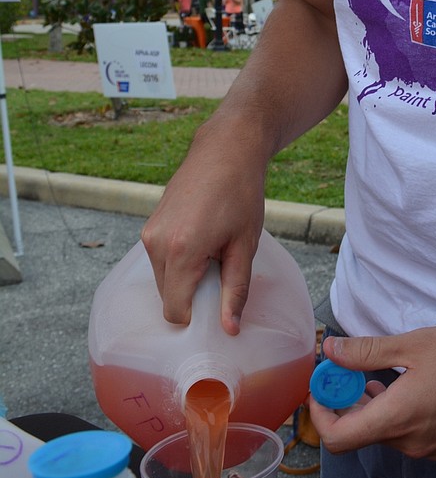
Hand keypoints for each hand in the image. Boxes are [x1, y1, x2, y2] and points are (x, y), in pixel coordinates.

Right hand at [140, 121, 265, 333]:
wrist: (226, 148)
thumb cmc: (241, 192)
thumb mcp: (245, 244)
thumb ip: (235, 290)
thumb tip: (229, 329)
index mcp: (180, 251)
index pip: (175, 310)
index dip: (197, 317)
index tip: (219, 305)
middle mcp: (156, 243)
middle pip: (168, 296)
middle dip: (193, 294)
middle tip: (223, 270)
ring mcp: (149, 232)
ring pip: (163, 279)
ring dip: (186, 277)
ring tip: (214, 250)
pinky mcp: (150, 224)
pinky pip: (160, 259)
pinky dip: (179, 261)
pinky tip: (203, 239)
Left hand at [309, 325, 435, 459]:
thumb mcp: (414, 344)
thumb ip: (367, 351)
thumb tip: (330, 350)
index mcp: (399, 419)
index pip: (339, 439)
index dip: (321, 414)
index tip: (324, 386)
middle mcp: (410, 443)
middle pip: (361, 435)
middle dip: (346, 404)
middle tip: (348, 372)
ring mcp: (430, 449)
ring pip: (385, 434)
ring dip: (372, 408)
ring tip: (379, 376)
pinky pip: (407, 435)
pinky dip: (396, 414)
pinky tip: (407, 386)